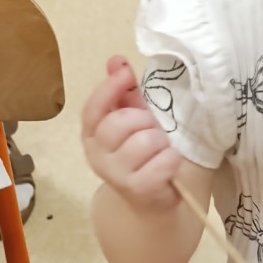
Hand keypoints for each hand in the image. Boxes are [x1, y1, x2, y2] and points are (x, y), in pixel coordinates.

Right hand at [81, 56, 180, 207]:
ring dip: (161, 141)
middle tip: (152, 129)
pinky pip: (163, 161)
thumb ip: (124, 92)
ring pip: (146, 140)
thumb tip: (116, 60)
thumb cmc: (141, 156)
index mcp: (91, 135)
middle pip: (122, 121)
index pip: (94, 108)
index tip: (125, 73)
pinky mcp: (138, 188)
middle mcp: (96, 155)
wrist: (149, 202)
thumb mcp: (132, 120)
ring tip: (159, 150)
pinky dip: (171, 159)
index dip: (109, 88)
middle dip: (144, 119)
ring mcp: (115, 174)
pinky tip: (167, 165)